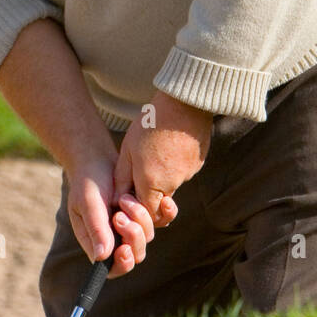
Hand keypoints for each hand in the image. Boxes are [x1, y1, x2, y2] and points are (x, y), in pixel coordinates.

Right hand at [64, 153, 156, 280]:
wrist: (97, 159)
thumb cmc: (87, 182)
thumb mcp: (88, 202)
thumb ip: (96, 228)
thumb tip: (102, 257)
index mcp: (97, 242)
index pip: (112, 268)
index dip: (122, 263)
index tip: (124, 248)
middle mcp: (115, 239)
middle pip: (135, 255)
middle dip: (133, 237)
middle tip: (121, 215)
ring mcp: (131, 227)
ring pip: (147, 237)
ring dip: (140, 218)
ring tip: (124, 198)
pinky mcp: (144, 214)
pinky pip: (160, 221)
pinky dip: (163, 213)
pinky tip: (162, 200)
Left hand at [113, 91, 212, 225]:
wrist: (184, 103)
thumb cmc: (151, 123)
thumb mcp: (128, 150)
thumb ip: (122, 178)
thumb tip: (117, 200)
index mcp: (152, 183)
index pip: (147, 213)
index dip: (138, 208)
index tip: (130, 193)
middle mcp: (173, 183)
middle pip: (161, 201)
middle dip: (150, 192)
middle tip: (142, 167)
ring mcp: (189, 173)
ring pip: (172, 184)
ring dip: (162, 173)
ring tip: (156, 145)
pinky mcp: (198, 163)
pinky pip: (183, 170)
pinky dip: (175, 163)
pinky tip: (169, 142)